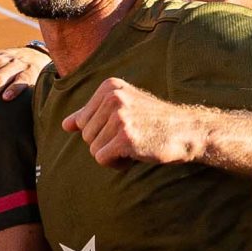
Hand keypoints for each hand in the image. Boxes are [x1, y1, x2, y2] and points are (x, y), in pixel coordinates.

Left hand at [63, 79, 198, 166]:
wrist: (187, 131)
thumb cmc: (153, 122)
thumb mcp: (123, 109)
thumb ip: (92, 114)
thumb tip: (65, 125)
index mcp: (110, 86)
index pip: (83, 120)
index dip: (101, 132)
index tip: (125, 127)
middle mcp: (113, 97)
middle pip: (86, 135)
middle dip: (106, 143)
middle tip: (131, 138)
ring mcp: (119, 117)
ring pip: (93, 149)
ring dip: (112, 154)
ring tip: (134, 145)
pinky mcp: (125, 137)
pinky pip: (102, 159)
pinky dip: (116, 163)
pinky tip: (134, 155)